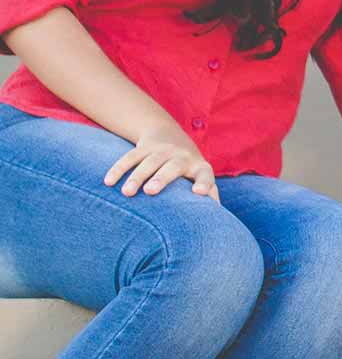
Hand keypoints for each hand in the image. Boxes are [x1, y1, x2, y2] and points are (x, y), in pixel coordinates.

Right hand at [104, 125, 218, 200]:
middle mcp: (182, 156)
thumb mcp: (200, 178)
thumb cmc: (188, 169)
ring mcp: (162, 150)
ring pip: (149, 162)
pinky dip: (118, 169)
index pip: (205, 175)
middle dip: (162, 178)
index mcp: (199, 167)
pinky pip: (130, 157)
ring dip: (137, 176)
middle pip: (173, 166)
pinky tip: (108, 182)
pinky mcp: (144, 148)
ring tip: (127, 193)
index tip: (198, 192)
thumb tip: (215, 222)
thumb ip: (209, 196)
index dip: (204, 183)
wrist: (170, 135)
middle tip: (151, 191)